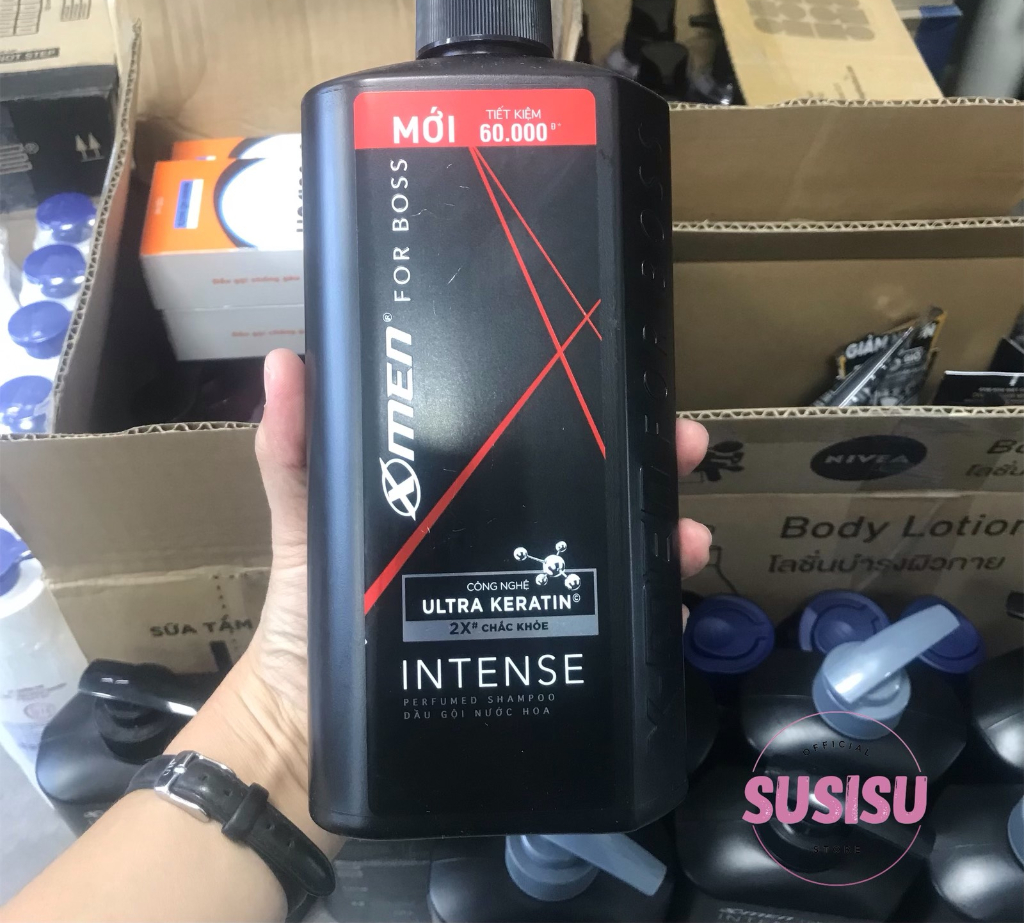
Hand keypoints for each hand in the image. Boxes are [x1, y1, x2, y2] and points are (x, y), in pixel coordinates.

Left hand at [248, 350, 709, 701]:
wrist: (311, 736)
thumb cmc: (308, 619)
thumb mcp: (304, 523)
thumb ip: (292, 451)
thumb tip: (284, 360)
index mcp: (465, 502)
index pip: (535, 446)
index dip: (583, 413)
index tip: (625, 383)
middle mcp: (507, 543)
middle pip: (592, 493)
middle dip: (648, 464)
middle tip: (684, 447)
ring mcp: (529, 600)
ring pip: (615, 556)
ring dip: (665, 538)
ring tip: (691, 538)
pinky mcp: (542, 657)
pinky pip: (608, 633)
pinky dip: (650, 620)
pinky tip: (675, 615)